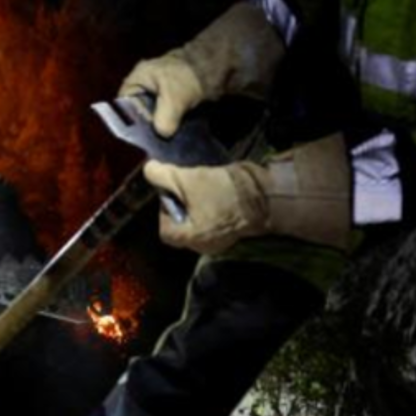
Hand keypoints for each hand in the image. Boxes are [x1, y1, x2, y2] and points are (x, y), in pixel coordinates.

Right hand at [120, 1, 286, 137]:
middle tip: (152, 143)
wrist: (212, 68)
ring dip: (156, 129)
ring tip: (162, 142)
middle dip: (144, 128)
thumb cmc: (188, 75)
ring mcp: (153, 96)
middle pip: (135, 114)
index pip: (122, 106)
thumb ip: (166, 115)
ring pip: (148, 118)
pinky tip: (170, 137)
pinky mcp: (165, 103)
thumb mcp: (175, 96)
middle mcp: (140, 88)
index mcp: (135, 81)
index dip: (128, 122)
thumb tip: (162, 134)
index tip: (139, 137)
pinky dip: (165, 126)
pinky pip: (160, 118)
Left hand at [143, 160, 267, 253]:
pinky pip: (213, 218)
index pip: (164, 229)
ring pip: (197, 221)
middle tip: (185, 186)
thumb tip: (149, 170)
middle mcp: (204, 245)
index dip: (163, 209)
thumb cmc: (225, 192)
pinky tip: (215, 189)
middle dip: (180, 204)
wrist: (266, 194)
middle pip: (180, 225)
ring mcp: (221, 239)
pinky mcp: (233, 229)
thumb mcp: (187, 179)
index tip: (169, 191)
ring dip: (195, 203)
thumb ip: (162, 175)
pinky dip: (210, 205)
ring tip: (201, 186)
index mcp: (190, 238)